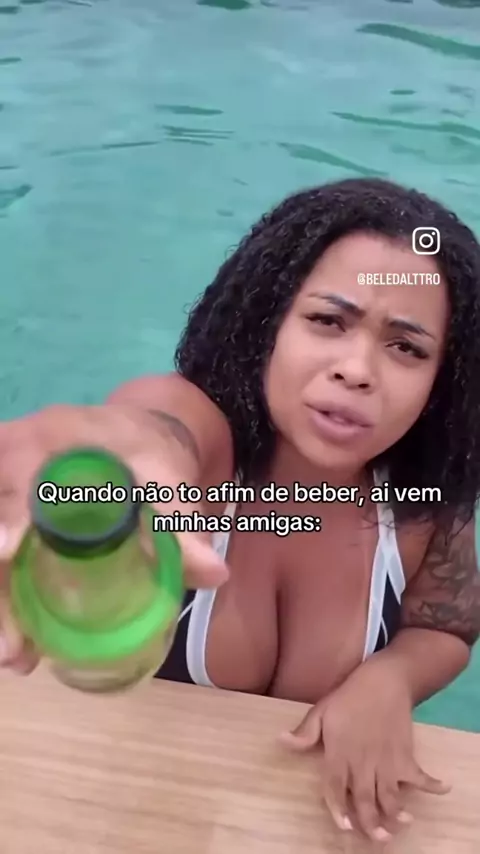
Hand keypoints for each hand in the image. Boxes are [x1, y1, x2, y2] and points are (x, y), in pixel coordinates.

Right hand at [0, 403, 228, 672]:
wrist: (131, 436)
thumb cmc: (147, 453)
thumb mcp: (168, 480)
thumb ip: (182, 524)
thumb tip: (215, 574)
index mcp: (57, 437)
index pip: (22, 468)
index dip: (11, 510)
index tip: (6, 552)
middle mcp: (17, 453)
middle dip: (1, 580)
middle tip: (15, 645)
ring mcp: (4, 482)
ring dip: (1, 597)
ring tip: (18, 656)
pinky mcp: (5, 506)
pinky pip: (0, 546)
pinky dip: (8, 593)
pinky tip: (23, 642)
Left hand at [280, 656, 449, 842]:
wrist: (382, 680)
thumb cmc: (348, 696)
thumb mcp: (321, 710)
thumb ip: (305, 732)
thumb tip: (281, 741)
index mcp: (340, 752)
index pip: (336, 787)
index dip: (339, 809)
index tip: (345, 826)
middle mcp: (363, 761)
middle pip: (366, 799)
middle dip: (371, 822)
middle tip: (377, 839)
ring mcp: (387, 760)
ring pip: (391, 795)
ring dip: (396, 813)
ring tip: (401, 825)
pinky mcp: (405, 754)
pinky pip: (420, 775)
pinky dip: (432, 785)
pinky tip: (442, 789)